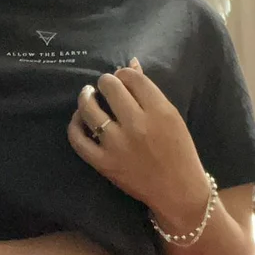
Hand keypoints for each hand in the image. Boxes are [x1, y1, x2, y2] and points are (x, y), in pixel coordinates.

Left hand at [67, 59, 208, 223]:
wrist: (178, 191)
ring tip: (88, 95)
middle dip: (106, 82)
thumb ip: (150, 91)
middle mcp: (137, 125)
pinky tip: (79, 118)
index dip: (123, 73)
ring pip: (89, 109)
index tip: (122, 78)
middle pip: (110, 87)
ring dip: (86, 97)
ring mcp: (117, 144)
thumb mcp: (172, 117)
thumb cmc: (179, 151)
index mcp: (160, 111)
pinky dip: (74, 125)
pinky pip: (78, 139)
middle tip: (106, 87)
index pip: (132, 78)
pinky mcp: (104, 162)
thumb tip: (131, 64)